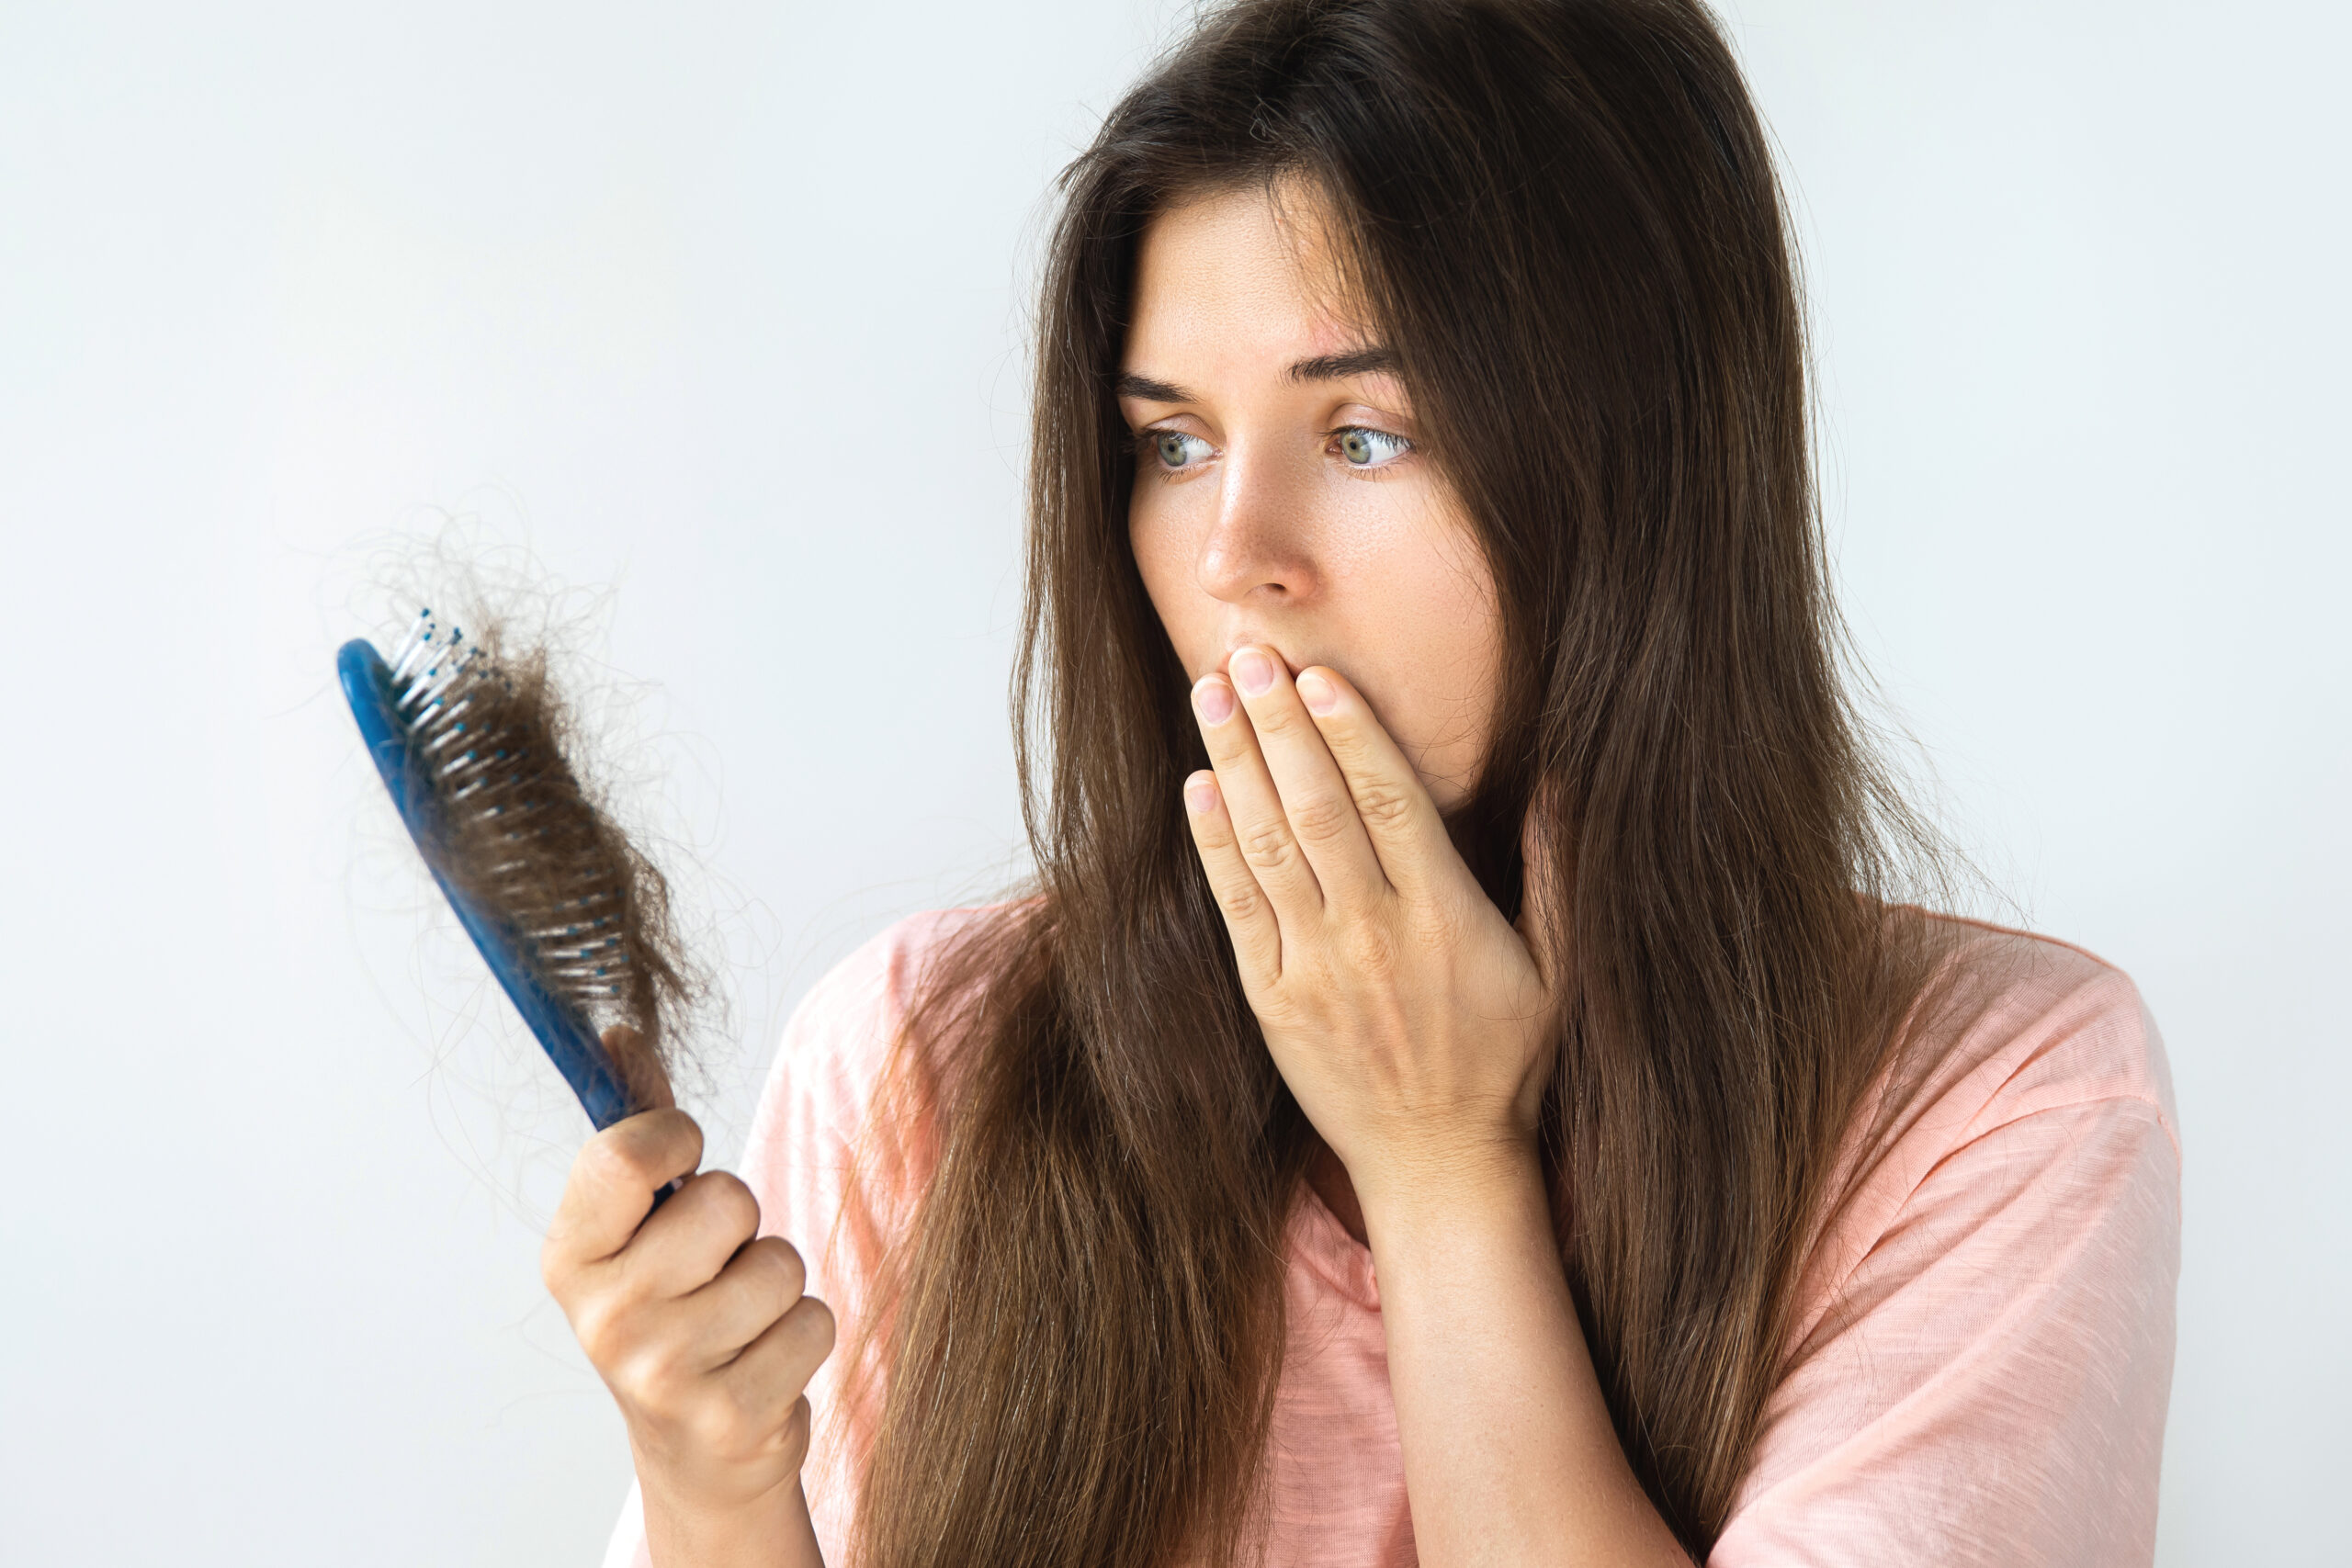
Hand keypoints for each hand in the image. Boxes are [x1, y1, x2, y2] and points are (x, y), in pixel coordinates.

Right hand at [542, 1030, 833, 1561]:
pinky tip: (764, 1361)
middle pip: (726, 1201)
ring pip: (780, 1263)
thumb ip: (638, 1128)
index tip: (684, 1158)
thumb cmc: (674, 1307)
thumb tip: (621, 1028)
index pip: (623, 1155)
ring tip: (742, 1318)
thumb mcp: (639, 1224)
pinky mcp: (728, 1415)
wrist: (695, 1449)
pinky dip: (804, 1335)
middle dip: (743, 1223)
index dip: (675, 1136)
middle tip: (717, 1264)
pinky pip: (814, 1323)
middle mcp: (603, 1317)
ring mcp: (662, 1373)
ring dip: (779, 1284)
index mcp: (570, 1256)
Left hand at [1180, 646, 1559, 1211]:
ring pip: (1268, 846)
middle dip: (1278, 724)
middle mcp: (1373, 936)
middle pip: (1318, 809)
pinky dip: (1214, 845)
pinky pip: (1237, 909)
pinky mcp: (1271, 1001)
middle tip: (1247, 655)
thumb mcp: (1559, 971)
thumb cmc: (1505, 1063)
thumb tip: (1564, 780)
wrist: (1438, 1165)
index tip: (1321, 674)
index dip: (1352, 732)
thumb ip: (1556, 873)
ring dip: (1235, 763)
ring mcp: (1314, 970)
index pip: (1392, 802)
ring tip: (1211, 692)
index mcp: (1445, 919)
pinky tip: (1199, 787)